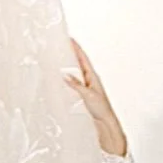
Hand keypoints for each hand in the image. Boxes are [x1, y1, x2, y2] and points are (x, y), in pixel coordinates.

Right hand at [64, 40, 126, 157]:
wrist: (105, 124)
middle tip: (61, 45)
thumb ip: (76, 85)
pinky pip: (72, 83)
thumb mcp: (87, 95)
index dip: (76, 48)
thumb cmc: (101, 110)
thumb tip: (65, 75)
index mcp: (92, 76)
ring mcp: (85, 87)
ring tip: (58, 58)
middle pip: (78, 63)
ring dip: (67, 65)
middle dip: (70, 54)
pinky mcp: (81, 95)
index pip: (82, 58)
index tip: (69, 39)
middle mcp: (89, 80)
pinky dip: (66, 78)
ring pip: (74, 73)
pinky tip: (59, 79)